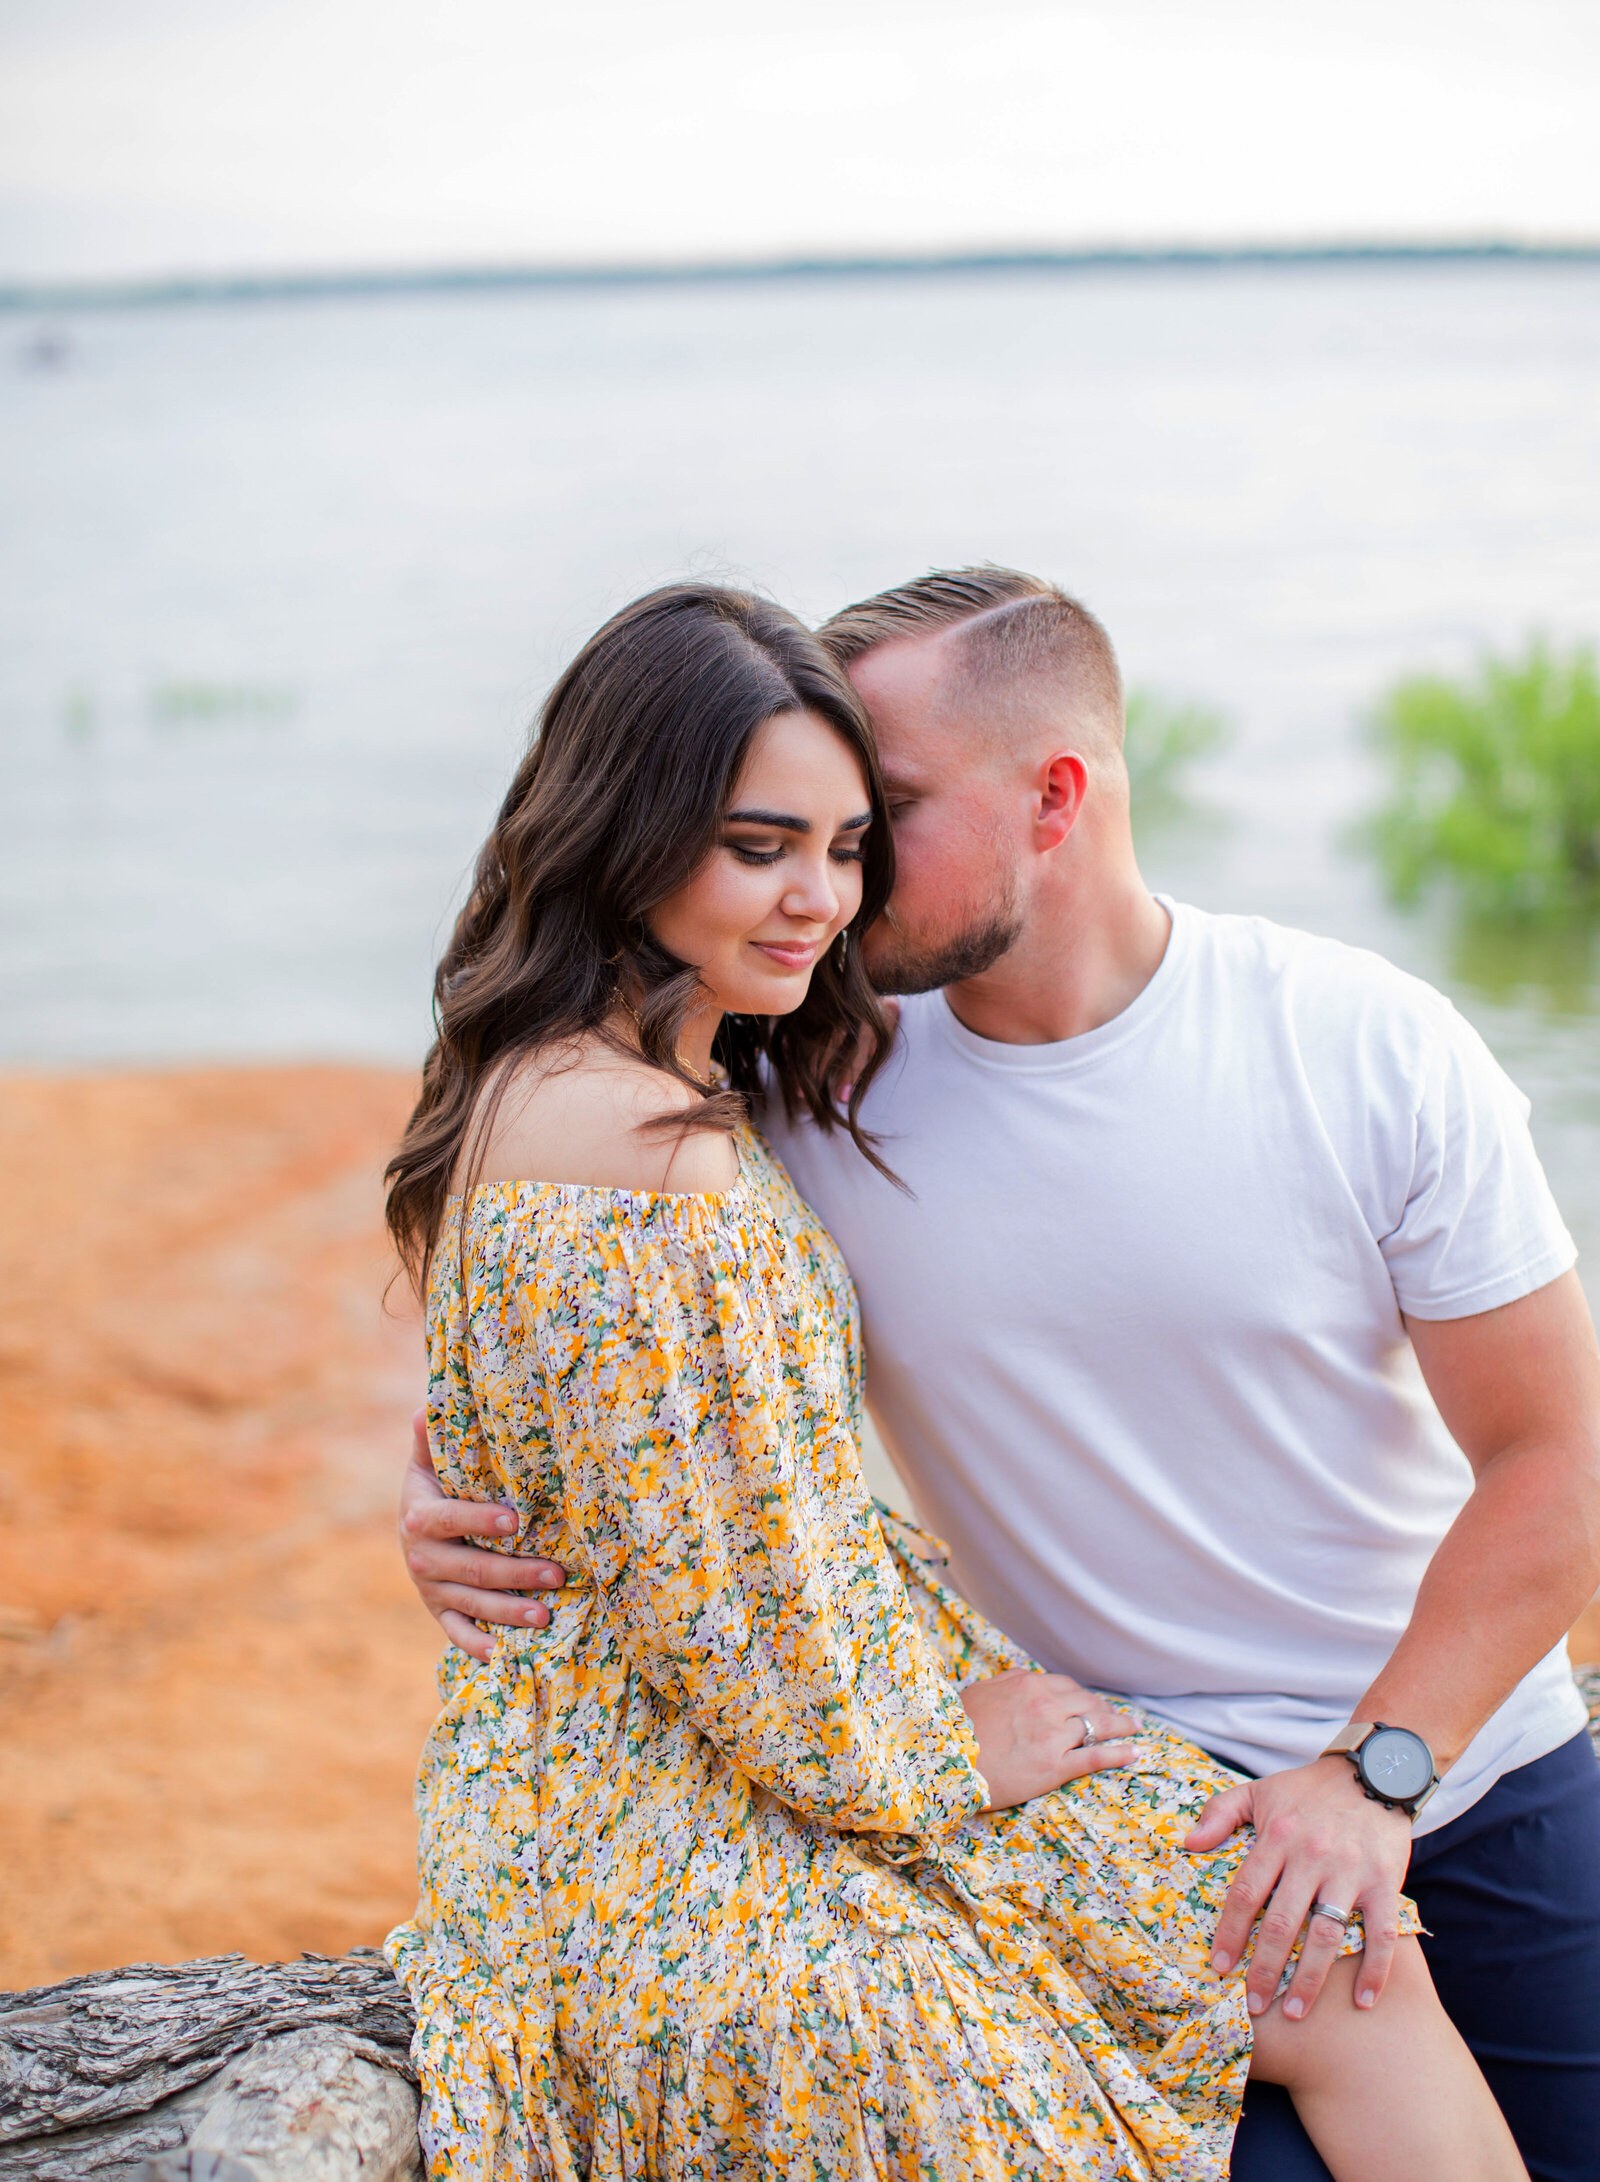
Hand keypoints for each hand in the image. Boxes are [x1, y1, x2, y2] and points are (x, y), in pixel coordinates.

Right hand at [400, 1411, 566, 1662]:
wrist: (413, 1526)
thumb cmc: (435, 1486)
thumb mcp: (427, 1462)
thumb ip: (430, 1439)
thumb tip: (426, 1405)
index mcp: (420, 1517)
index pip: (450, 1519)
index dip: (480, 1520)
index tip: (515, 1521)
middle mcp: (423, 1558)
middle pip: (472, 1569)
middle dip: (516, 1573)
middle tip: (558, 1573)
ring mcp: (431, 1589)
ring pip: (472, 1604)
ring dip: (509, 1612)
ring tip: (546, 1614)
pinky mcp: (439, 1611)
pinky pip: (456, 1633)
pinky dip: (476, 1646)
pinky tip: (503, 1654)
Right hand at [959, 1669, 1136, 1809]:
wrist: (948, 1761)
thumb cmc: (958, 1728)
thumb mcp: (980, 1692)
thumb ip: (1006, 1682)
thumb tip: (1021, 1675)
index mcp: (1027, 1685)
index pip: (1067, 1687)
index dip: (1083, 1696)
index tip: (1091, 1703)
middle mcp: (1045, 1705)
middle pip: (1087, 1703)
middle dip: (1107, 1710)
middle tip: (1121, 1717)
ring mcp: (1052, 1735)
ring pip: (1098, 1726)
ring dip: (1121, 1727)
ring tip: (1135, 1729)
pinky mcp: (1055, 1766)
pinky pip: (1096, 1756)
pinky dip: (1120, 1754)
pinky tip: (1134, 1752)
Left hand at [1184, 1754, 1411, 2020]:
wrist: (1373, 1772)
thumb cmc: (1309, 1789)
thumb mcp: (1260, 1790)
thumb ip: (1221, 1812)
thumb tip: (1188, 1844)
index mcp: (1277, 1837)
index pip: (1246, 1893)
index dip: (1231, 1932)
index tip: (1220, 1967)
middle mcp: (1311, 1856)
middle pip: (1282, 1922)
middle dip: (1265, 1969)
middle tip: (1254, 2005)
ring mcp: (1350, 1871)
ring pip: (1326, 1934)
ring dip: (1310, 1979)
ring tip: (1294, 2012)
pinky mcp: (1385, 1882)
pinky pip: (1381, 1933)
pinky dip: (1375, 1970)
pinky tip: (1363, 2002)